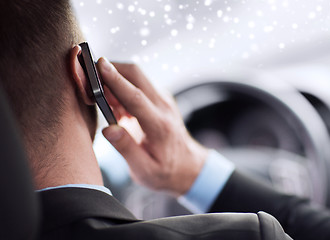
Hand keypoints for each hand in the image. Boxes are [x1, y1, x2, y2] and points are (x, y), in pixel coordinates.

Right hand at [97, 58, 208, 195]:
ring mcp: (163, 100)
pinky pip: (138, 85)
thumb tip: (107, 129)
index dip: (115, 80)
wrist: (188, 166)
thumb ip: (126, 149)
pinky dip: (121, 86)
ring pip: (136, 76)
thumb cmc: (166, 172)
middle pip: (136, 75)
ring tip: (96, 93)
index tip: (98, 65)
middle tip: (89, 76)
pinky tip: (112, 102)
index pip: (135, 97)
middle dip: (111, 68)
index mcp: (159, 126)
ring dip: (115, 77)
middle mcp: (163, 107)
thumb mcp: (145, 170)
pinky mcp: (159, 99)